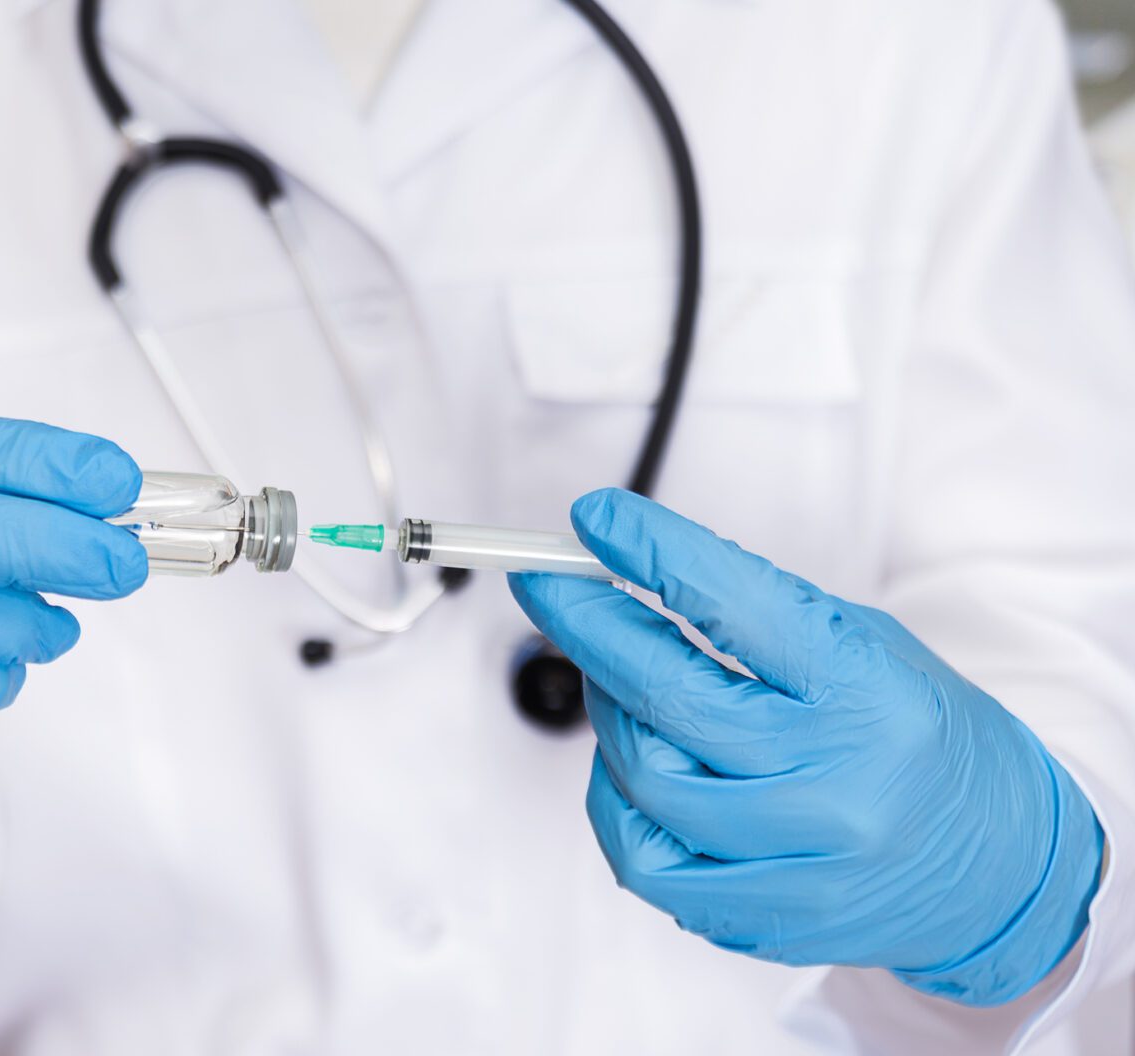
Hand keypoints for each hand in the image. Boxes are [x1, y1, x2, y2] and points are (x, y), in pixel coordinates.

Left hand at [510, 489, 1101, 1005]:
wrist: (1002, 867)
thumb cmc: (920, 736)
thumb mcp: (868, 646)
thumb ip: (755, 615)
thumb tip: (628, 570)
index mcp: (869, 692)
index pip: (737, 606)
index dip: (651, 554)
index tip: (594, 519)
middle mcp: (836, 780)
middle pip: (666, 696)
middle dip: (586, 627)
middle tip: (549, 586)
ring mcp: (800, 859)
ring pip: (641, 779)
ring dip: (608, 719)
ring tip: (625, 691)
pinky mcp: (768, 916)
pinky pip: (646, 860)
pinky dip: (621, 803)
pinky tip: (640, 772)